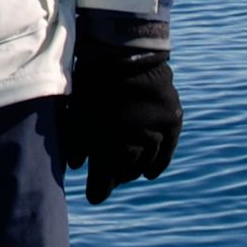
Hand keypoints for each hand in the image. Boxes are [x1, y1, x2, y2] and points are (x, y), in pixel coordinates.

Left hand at [67, 25, 181, 204]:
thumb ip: (75, 143)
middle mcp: (136, 142)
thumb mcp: (78, 112)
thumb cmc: (92, 78)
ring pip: (145, 161)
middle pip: (125, 171)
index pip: (104, 181)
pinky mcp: (172, 120)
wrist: (124, 48)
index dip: (98, 189)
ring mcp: (157, 131)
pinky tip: (148, 173)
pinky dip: (157, 162)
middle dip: (113, 176)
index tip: (93, 198)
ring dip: (133, 169)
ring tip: (125, 173)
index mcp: (108, 143)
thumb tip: (74, 167)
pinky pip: (166, 151)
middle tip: (107, 179)